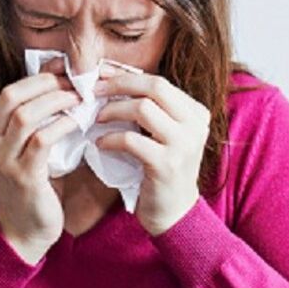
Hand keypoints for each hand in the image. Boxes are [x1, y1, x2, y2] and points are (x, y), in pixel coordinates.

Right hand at [0, 57, 80, 263]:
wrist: (26, 230)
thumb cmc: (36, 183)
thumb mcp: (29, 147)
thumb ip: (39, 118)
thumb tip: (62, 80)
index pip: (10, 91)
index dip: (39, 76)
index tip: (66, 70)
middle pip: (13, 97)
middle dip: (47, 84)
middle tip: (76, 82)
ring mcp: (2, 160)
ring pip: (25, 116)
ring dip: (57, 101)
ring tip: (80, 98)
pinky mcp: (22, 176)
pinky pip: (41, 141)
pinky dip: (62, 125)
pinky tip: (78, 122)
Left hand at [93, 68, 210, 235]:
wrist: (174, 212)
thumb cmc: (161, 169)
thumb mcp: (163, 134)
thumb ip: (149, 109)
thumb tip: (110, 78)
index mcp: (195, 112)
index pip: (158, 81)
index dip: (126, 75)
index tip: (100, 75)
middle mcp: (195, 124)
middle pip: (154, 86)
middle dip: (119, 84)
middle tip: (92, 91)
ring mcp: (183, 144)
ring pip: (142, 109)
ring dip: (112, 111)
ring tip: (96, 119)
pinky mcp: (166, 164)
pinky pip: (131, 139)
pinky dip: (110, 138)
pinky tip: (100, 144)